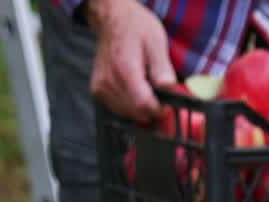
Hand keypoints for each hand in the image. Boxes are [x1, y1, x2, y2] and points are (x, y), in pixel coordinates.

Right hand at [87, 0, 175, 122]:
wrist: (112, 18)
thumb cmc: (135, 27)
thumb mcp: (156, 42)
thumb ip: (162, 69)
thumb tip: (170, 90)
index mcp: (124, 69)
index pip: (144, 105)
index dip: (160, 110)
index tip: (168, 105)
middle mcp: (109, 81)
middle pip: (137, 113)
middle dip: (152, 110)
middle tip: (159, 96)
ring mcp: (101, 87)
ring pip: (129, 115)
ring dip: (142, 109)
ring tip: (146, 89)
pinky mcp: (98, 91)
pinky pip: (119, 110)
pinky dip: (131, 107)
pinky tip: (135, 91)